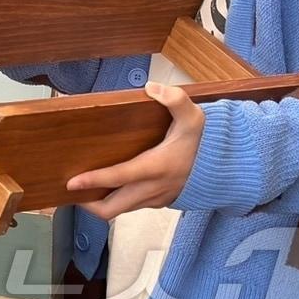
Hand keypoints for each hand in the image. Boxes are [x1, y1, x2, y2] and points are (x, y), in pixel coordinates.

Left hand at [66, 82, 204, 218]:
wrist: (228, 167)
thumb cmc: (206, 142)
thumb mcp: (193, 116)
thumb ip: (176, 99)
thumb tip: (152, 88)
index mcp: (156, 167)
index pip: (118, 177)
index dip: (93, 181)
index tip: (71, 182)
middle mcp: (153, 188)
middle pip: (113, 208)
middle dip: (88, 204)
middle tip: (70, 191)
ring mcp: (156, 198)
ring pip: (122, 210)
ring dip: (101, 203)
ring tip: (82, 189)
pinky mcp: (160, 201)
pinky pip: (133, 207)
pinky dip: (117, 200)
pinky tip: (107, 187)